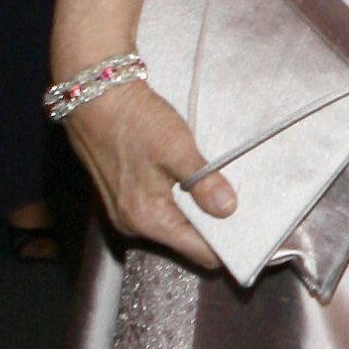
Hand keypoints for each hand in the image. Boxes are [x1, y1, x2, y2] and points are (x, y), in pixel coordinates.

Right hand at [63, 79, 236, 266]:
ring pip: (172, 225)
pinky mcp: (121, 197)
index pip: (198, 252)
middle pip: (185, 241)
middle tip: (242, 206)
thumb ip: (203, 182)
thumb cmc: (135, 121)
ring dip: (196, 213)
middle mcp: (133, 225)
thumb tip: (229, 210)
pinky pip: (158, 211)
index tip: (252, 230)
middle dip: (213, 228)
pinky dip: (178, 202)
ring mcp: (124, 213)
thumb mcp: (176, 147)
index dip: (226, 246)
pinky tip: (194, 182)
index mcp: (148, 219)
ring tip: (222, 191)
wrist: (95, 96)